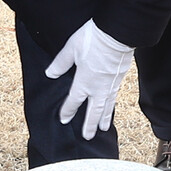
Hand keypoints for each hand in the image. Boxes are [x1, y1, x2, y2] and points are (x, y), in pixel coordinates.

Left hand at [45, 19, 134, 139]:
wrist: (118, 33)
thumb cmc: (93, 39)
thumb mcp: (71, 49)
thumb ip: (60, 63)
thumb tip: (50, 74)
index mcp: (84, 81)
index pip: (74, 101)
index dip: (67, 111)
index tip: (64, 119)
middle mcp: (98, 87)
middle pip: (93, 111)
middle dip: (89, 125)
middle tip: (87, 137)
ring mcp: (111, 84)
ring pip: (106, 107)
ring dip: (103, 119)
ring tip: (102, 129)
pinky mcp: (120, 78)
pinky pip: (114, 97)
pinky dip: (112, 106)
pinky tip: (111, 108)